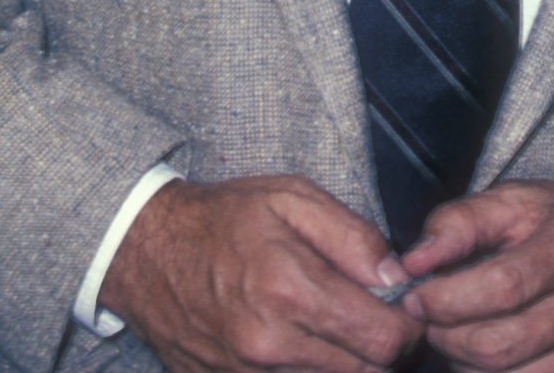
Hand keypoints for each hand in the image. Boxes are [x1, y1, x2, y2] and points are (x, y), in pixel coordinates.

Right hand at [102, 175, 421, 372]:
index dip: (408, 329)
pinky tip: (304, 344)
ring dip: (345, 362)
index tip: (404, 312)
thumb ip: (353, 237)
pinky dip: (307, 370)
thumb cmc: (222, 219)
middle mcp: (269, 344)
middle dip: (381, 351)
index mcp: (290, 289)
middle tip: (374, 320)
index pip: (382, 341)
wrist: (145, 252)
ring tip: (336, 328)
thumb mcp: (292, 198)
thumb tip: (397, 279)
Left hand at [400, 181, 553, 372]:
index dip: (446, 299)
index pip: (501, 287)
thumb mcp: (520, 201)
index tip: (415, 296)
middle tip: (428, 321)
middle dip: (446, 338)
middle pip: (501, 345)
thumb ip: (461, 224)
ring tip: (457, 336)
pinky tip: (489, 356)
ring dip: (467, 365)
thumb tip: (412, 263)